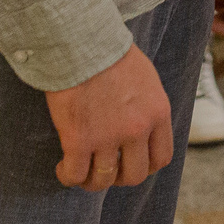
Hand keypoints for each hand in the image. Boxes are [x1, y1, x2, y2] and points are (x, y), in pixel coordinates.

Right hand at [45, 44, 169, 190]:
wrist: (82, 42)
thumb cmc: (110, 53)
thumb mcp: (146, 79)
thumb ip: (148, 108)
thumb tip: (143, 129)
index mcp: (157, 113)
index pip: (161, 158)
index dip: (145, 166)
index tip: (130, 163)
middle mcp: (137, 130)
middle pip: (134, 175)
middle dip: (119, 177)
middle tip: (105, 169)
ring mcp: (108, 137)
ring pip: (103, 180)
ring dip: (91, 180)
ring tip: (80, 171)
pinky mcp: (79, 140)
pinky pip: (75, 174)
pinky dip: (68, 176)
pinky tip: (63, 167)